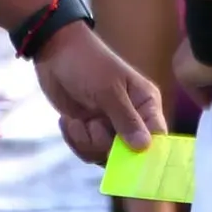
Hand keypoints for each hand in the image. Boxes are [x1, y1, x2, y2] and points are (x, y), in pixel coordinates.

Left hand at [34, 21, 166, 162]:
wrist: (54, 53)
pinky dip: (75, 139)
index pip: (156, 136)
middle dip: (105, 143)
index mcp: (145, 103)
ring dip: (86, 140)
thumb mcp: (108, 90)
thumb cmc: (88, 63)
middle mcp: (132, 118)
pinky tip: (69, 121)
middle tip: (91, 124)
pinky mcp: (90, 130)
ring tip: (77, 120)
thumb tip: (145, 147)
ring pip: (104, 154)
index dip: (145, 152)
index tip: (127, 158)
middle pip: (128, 153)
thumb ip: (126, 119)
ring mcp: (109, 126)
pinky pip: (86, 150)